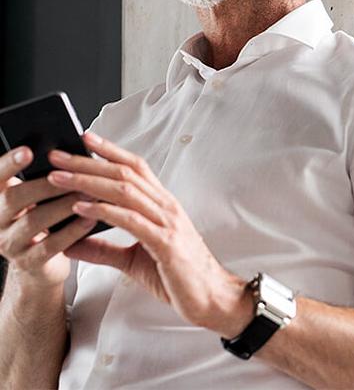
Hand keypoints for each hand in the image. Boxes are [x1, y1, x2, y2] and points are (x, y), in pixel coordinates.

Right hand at [0, 147, 96, 288]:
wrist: (38, 265)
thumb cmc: (41, 220)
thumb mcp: (36, 197)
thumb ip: (43, 177)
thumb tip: (68, 154)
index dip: (9, 163)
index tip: (28, 151)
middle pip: (13, 198)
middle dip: (45, 185)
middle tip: (71, 174)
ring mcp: (10, 243)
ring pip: (33, 222)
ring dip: (62, 206)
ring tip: (87, 194)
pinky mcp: (29, 263)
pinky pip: (50, 246)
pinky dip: (72, 231)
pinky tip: (89, 219)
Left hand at [47, 132, 253, 335]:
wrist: (212, 298)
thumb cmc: (178, 277)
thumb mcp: (133, 260)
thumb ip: (103, 249)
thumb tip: (69, 243)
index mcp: (162, 204)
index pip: (134, 167)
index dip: (109, 151)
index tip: (83, 139)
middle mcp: (165, 206)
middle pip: (123, 173)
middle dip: (87, 162)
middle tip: (57, 156)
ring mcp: (167, 222)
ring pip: (124, 190)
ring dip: (88, 181)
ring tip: (59, 178)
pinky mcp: (165, 243)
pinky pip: (130, 220)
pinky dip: (103, 210)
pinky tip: (80, 207)